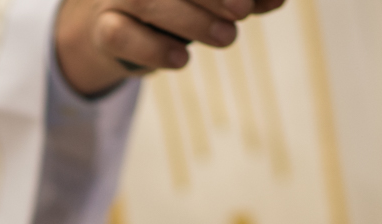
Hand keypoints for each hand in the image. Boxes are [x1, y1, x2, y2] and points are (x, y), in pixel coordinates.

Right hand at [55, 0, 287, 95]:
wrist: (118, 30)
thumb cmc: (173, 9)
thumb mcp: (210, 1)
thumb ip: (243, 0)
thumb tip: (277, 0)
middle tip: (242, 10)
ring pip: (146, 0)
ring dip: (191, 20)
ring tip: (226, 38)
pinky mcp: (104, 30)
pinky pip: (121, 35)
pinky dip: (153, 49)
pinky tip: (181, 59)